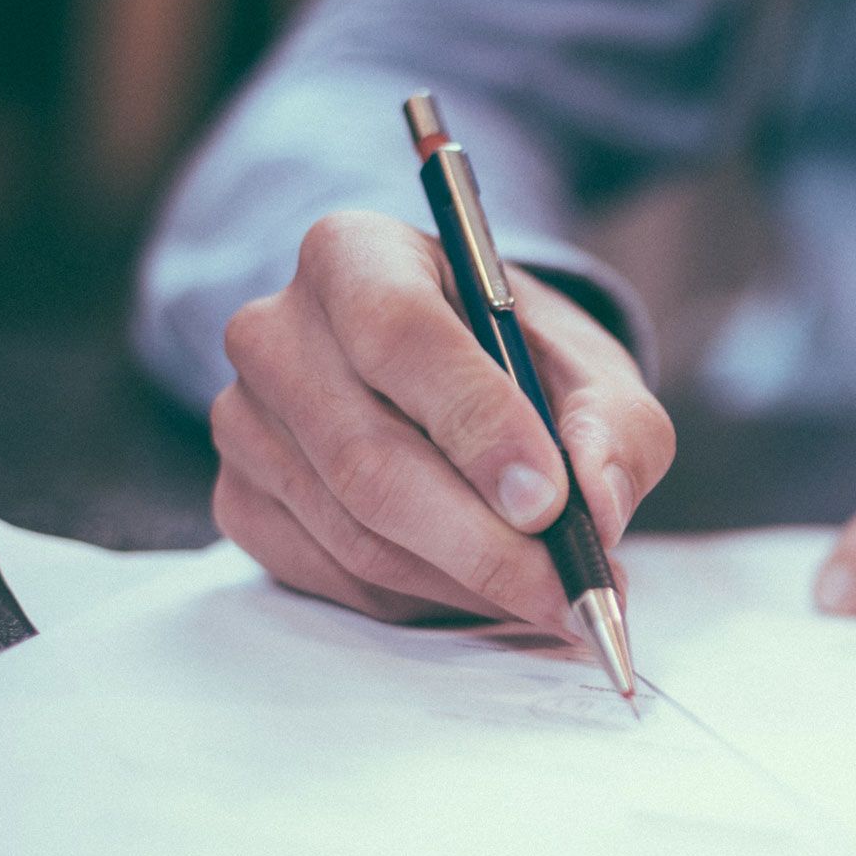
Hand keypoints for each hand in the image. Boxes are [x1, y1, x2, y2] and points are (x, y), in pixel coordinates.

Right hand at [211, 211, 673, 627]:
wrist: (455, 381)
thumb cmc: (521, 364)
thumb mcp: (593, 371)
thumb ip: (614, 428)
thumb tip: (598, 506)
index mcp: (355, 256)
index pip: (399, 335)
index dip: (477, 425)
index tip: (549, 502)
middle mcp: (276, 332)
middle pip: (369, 459)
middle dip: (485, 543)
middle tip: (570, 591)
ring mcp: (245, 422)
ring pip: (357, 534)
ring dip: (466, 582)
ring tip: (549, 594)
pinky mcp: (241, 501)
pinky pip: (335, 577)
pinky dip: (423, 600)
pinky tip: (480, 586)